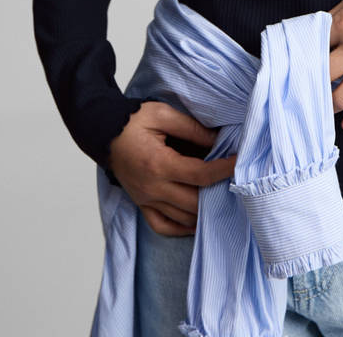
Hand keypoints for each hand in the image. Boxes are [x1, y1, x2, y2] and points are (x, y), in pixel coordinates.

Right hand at [106, 100, 236, 235]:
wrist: (103, 132)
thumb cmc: (132, 121)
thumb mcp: (163, 114)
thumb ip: (192, 128)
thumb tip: (217, 140)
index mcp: (159, 165)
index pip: (200, 175)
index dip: (224, 170)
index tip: (239, 162)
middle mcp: (153, 188)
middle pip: (195, 202)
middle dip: (218, 193)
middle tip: (234, 182)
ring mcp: (146, 200)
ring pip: (182, 218)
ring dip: (203, 211)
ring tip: (221, 198)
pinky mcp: (141, 204)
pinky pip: (163, 226)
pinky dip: (182, 228)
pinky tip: (196, 221)